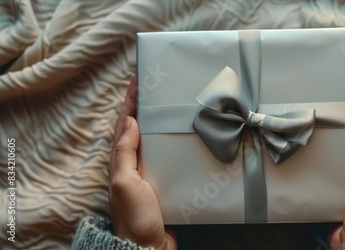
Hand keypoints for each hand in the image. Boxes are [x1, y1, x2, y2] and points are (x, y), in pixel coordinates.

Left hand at [108, 76, 176, 249]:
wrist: (148, 246)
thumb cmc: (135, 216)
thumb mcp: (125, 182)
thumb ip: (124, 152)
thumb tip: (129, 121)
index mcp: (121, 161)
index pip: (124, 123)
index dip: (129, 101)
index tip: (138, 80)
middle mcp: (133, 164)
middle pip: (139, 128)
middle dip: (146, 107)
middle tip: (159, 88)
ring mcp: (149, 173)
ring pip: (155, 140)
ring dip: (161, 122)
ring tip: (174, 106)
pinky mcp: (164, 182)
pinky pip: (168, 156)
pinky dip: (173, 143)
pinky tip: (186, 138)